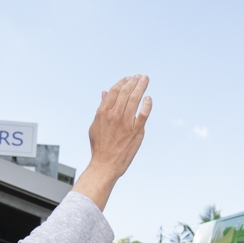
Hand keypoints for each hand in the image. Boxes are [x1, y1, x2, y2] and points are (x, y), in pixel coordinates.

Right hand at [73, 74, 151, 211]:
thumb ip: (101, 108)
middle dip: (134, 81)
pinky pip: (144, 113)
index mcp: (103, 112)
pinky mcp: (136, 131)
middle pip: (126, 92)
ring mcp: (126, 122)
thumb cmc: (99, 146)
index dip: (122, 82)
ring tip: (145, 80)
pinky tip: (148, 98)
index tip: (128, 78)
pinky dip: (147, 104)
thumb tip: (104, 93)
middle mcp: (115, 115)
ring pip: (136, 99)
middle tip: (140, 76)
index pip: (114, 91)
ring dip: (141, 87)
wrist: (105, 164)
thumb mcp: (95, 125)